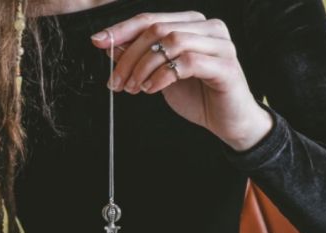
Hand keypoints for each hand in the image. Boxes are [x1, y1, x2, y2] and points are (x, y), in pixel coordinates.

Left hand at [91, 11, 272, 150]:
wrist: (228, 122)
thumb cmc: (197, 96)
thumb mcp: (160, 74)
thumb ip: (141, 57)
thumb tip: (111, 44)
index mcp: (192, 24)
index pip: (150, 18)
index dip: (121, 29)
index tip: (98, 42)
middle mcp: (208, 28)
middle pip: (158, 29)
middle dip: (130, 55)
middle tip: (117, 81)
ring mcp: (220, 45)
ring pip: (172, 42)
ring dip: (145, 66)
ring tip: (136, 88)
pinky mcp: (226, 66)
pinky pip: (187, 62)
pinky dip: (163, 76)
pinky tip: (153, 89)